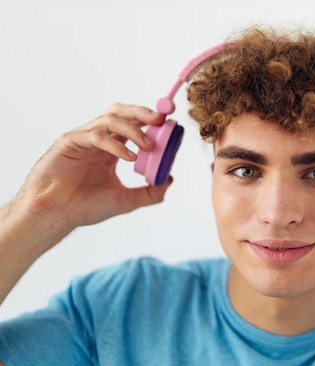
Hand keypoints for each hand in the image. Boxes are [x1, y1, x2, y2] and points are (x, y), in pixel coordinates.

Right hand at [16, 103, 170, 232]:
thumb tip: (169, 179)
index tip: (171, 122)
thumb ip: (149, 192)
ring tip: (149, 145)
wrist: (55, 216)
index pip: (133, 126)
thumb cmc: (83, 207)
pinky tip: (129, 157)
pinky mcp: (68, 142)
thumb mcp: (125, 200)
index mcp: (110, 149)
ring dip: (133, 129)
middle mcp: (97, 140)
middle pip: (121, 113)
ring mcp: (82, 139)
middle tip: (162, 119)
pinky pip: (95, 136)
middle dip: (143, 113)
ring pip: (110, 120)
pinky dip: (115, 144)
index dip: (150, 121)